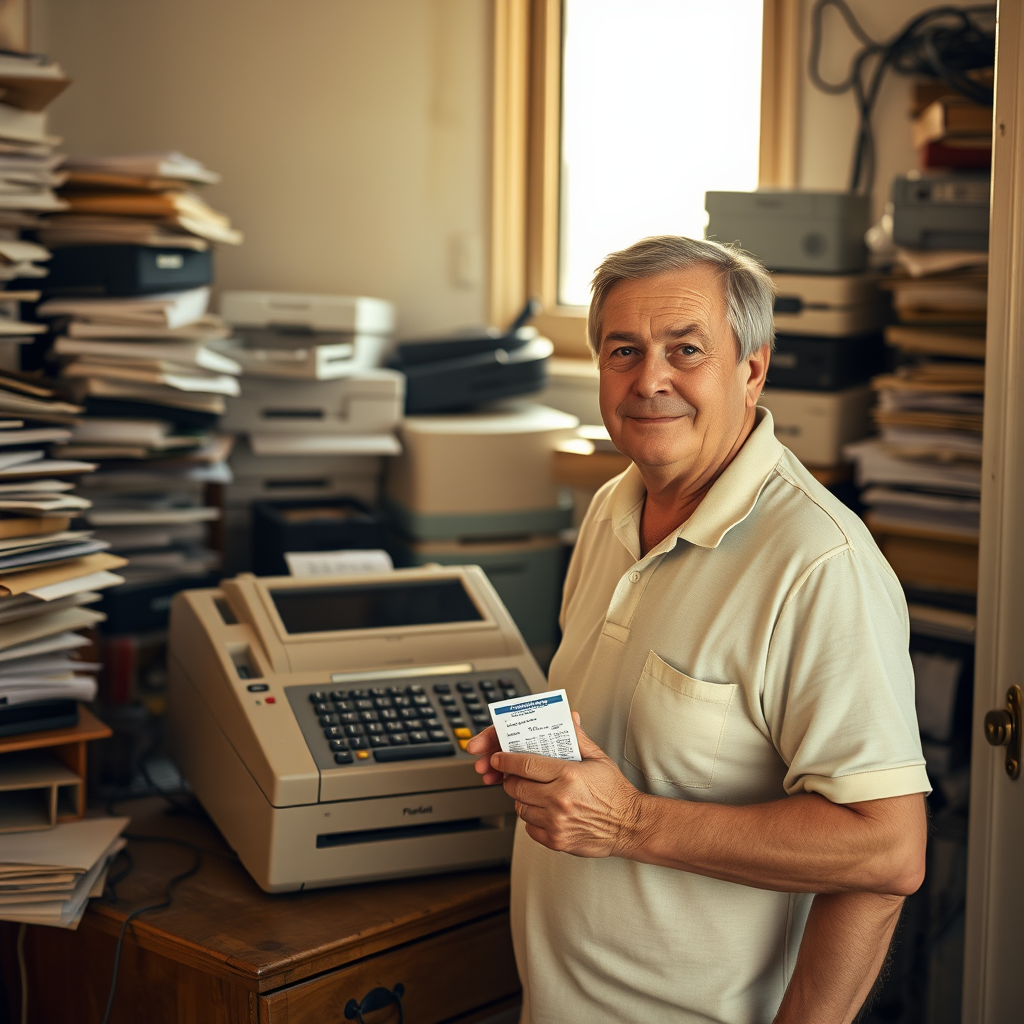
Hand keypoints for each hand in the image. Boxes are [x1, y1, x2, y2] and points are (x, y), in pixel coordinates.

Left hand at [472, 713, 645, 857]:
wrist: (631, 825)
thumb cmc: (615, 791)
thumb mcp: (599, 758)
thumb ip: (578, 738)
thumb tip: (568, 717)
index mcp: (568, 774)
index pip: (524, 765)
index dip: (505, 761)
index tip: (498, 758)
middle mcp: (559, 799)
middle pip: (516, 787)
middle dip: (511, 779)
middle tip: (516, 776)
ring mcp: (556, 822)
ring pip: (520, 808)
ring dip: (522, 800)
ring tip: (534, 793)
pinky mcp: (557, 840)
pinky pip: (529, 828)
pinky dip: (532, 820)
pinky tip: (544, 811)